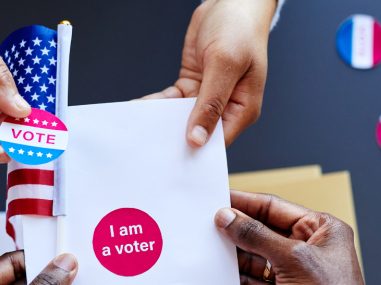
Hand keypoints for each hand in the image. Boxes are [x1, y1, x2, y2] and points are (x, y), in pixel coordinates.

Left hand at [141, 0, 276, 147]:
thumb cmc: (239, 28)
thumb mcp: (225, 64)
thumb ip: (211, 103)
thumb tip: (198, 139)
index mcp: (242, 109)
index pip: (218, 142)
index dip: (196, 152)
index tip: (171, 159)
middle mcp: (226, 106)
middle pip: (197, 132)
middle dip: (173, 138)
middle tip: (148, 147)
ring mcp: (209, 95)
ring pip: (180, 117)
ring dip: (160, 120)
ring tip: (138, 127)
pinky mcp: (194, 84)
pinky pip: (172, 100)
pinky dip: (157, 103)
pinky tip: (140, 107)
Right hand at [214, 191, 380, 284]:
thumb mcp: (294, 260)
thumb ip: (257, 236)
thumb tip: (228, 218)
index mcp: (322, 230)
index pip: (275, 208)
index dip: (245, 203)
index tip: (219, 200)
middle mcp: (307, 250)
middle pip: (262, 232)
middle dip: (236, 230)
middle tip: (205, 224)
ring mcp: (292, 276)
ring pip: (253, 258)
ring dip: (232, 255)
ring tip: (207, 248)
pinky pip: (251, 282)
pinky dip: (235, 279)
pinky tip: (218, 275)